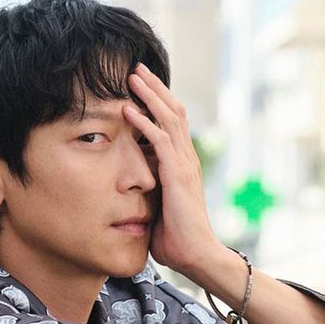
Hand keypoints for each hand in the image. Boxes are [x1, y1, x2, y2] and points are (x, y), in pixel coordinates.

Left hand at [122, 64, 220, 276]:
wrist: (196, 256)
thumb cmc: (176, 238)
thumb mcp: (157, 206)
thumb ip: (147, 190)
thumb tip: (128, 187)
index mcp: (183, 163)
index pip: (173, 121)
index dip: (158, 100)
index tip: (140, 84)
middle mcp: (187, 158)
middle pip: (173, 110)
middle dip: (154, 87)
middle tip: (135, 67)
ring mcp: (184, 165)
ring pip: (168, 118)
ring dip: (149, 95)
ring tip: (131, 76)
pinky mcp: (177, 176)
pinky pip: (159, 141)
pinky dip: (143, 122)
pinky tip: (128, 109)